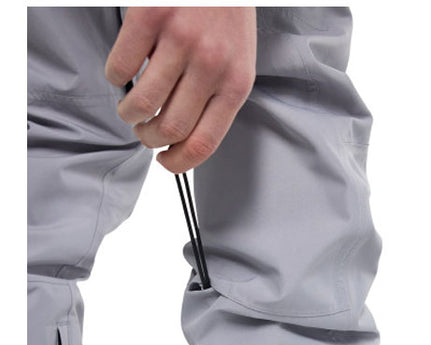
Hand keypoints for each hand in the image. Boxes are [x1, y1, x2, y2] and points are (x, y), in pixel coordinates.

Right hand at [105, 7, 255, 172]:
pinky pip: (120, 67)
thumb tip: (183, 139)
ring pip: (142, 104)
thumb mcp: (237, 63)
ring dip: (128, 113)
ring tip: (130, 107)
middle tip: (143, 130)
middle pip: (169, 129)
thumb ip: (216, 100)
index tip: (165, 162)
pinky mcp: (151, 17)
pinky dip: (115, 77)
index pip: (204, 143)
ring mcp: (180, 40)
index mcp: (235, 84)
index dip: (178, 163)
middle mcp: (211, 65)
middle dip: (149, 139)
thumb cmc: (227, 16)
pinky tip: (124, 72)